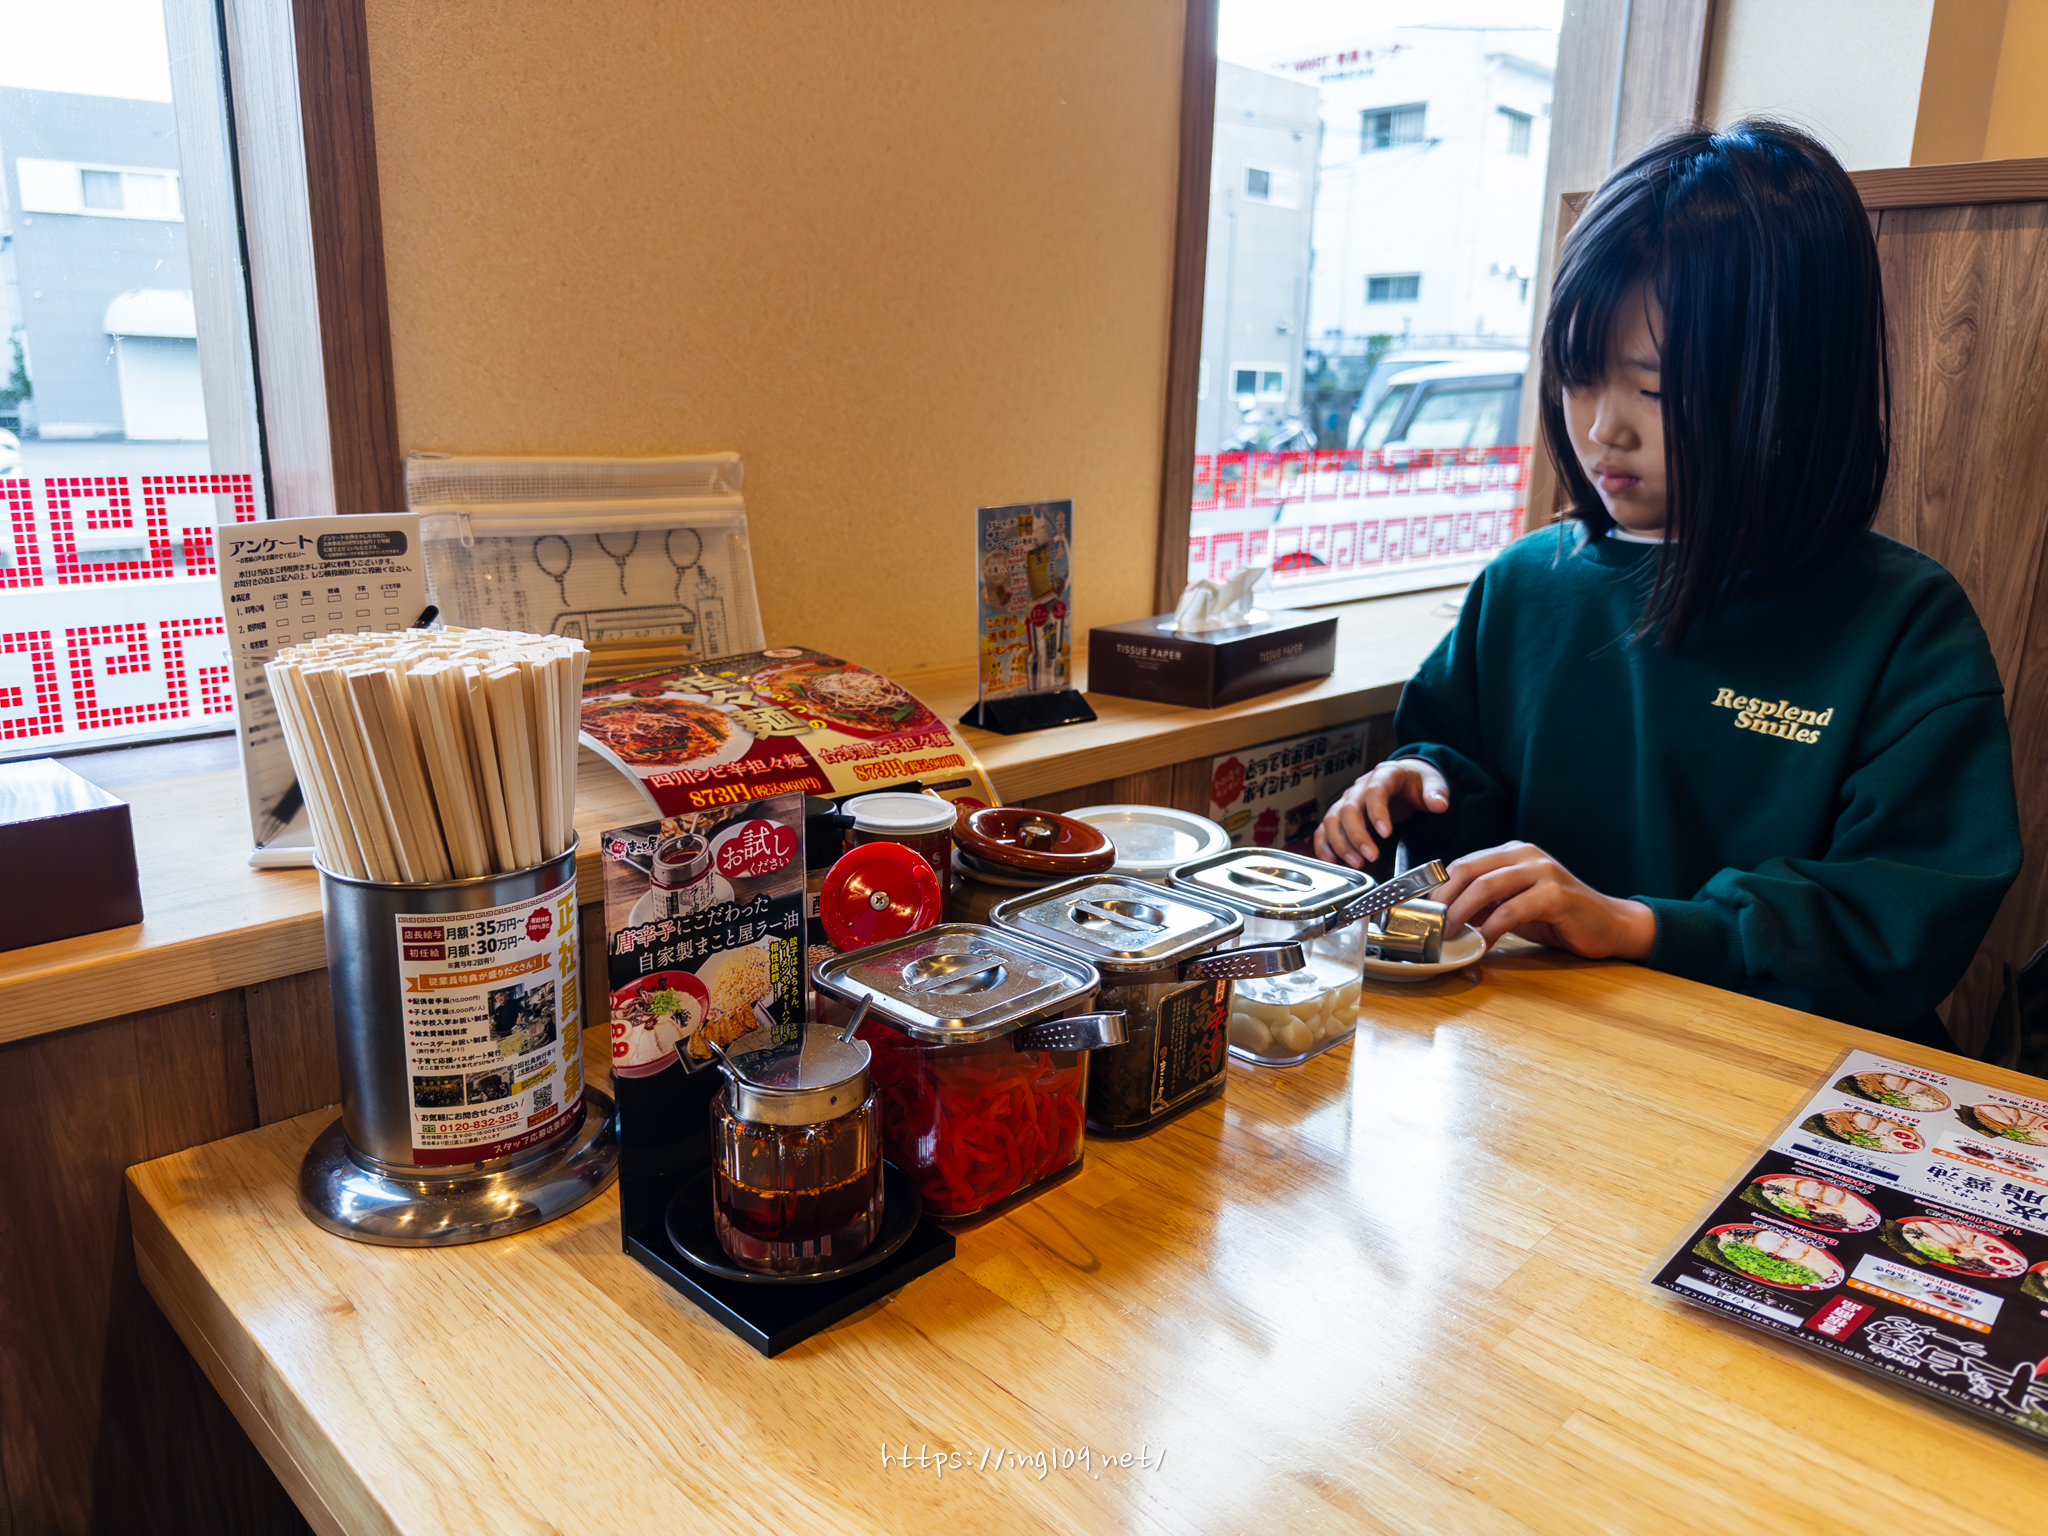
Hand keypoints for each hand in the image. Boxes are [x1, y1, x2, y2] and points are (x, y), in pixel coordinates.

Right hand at [1314, 758, 1449, 867]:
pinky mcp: (1341, 815)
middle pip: (1348, 809)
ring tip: (1357, 863)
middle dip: (1357, 836)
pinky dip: (1324, 845)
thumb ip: (1436, 792)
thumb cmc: (1417, 782)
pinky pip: (1325, 829)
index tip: (1386, 833)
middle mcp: (1361, 787)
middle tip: (1371, 856)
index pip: (1374, 791)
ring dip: (1341, 844)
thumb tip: (1439, 804)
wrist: (1406, 779)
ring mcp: (1348, 800)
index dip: (1377, 812)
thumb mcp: (1433, 782)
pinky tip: (1332, 861)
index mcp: (1384, 775)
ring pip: (1333, 820)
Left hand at [1434, 841, 1655, 958]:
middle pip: (1468, 871)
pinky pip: (1512, 910)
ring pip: (1486, 887)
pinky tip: (1481, 944)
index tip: (1418, 911)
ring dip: (1461, 913)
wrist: (1609, 925)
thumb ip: (1484, 903)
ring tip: (1449, 935)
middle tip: (1430, 925)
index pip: (1463, 864)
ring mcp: (1542, 872)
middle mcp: (1525, 855)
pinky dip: (1490, 929)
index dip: (1436, 887)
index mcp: (1511, 853)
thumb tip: (1443, 914)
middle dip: (1443, 899)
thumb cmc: (1558, 916)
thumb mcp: (1513, 905)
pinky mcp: (1556, 895)